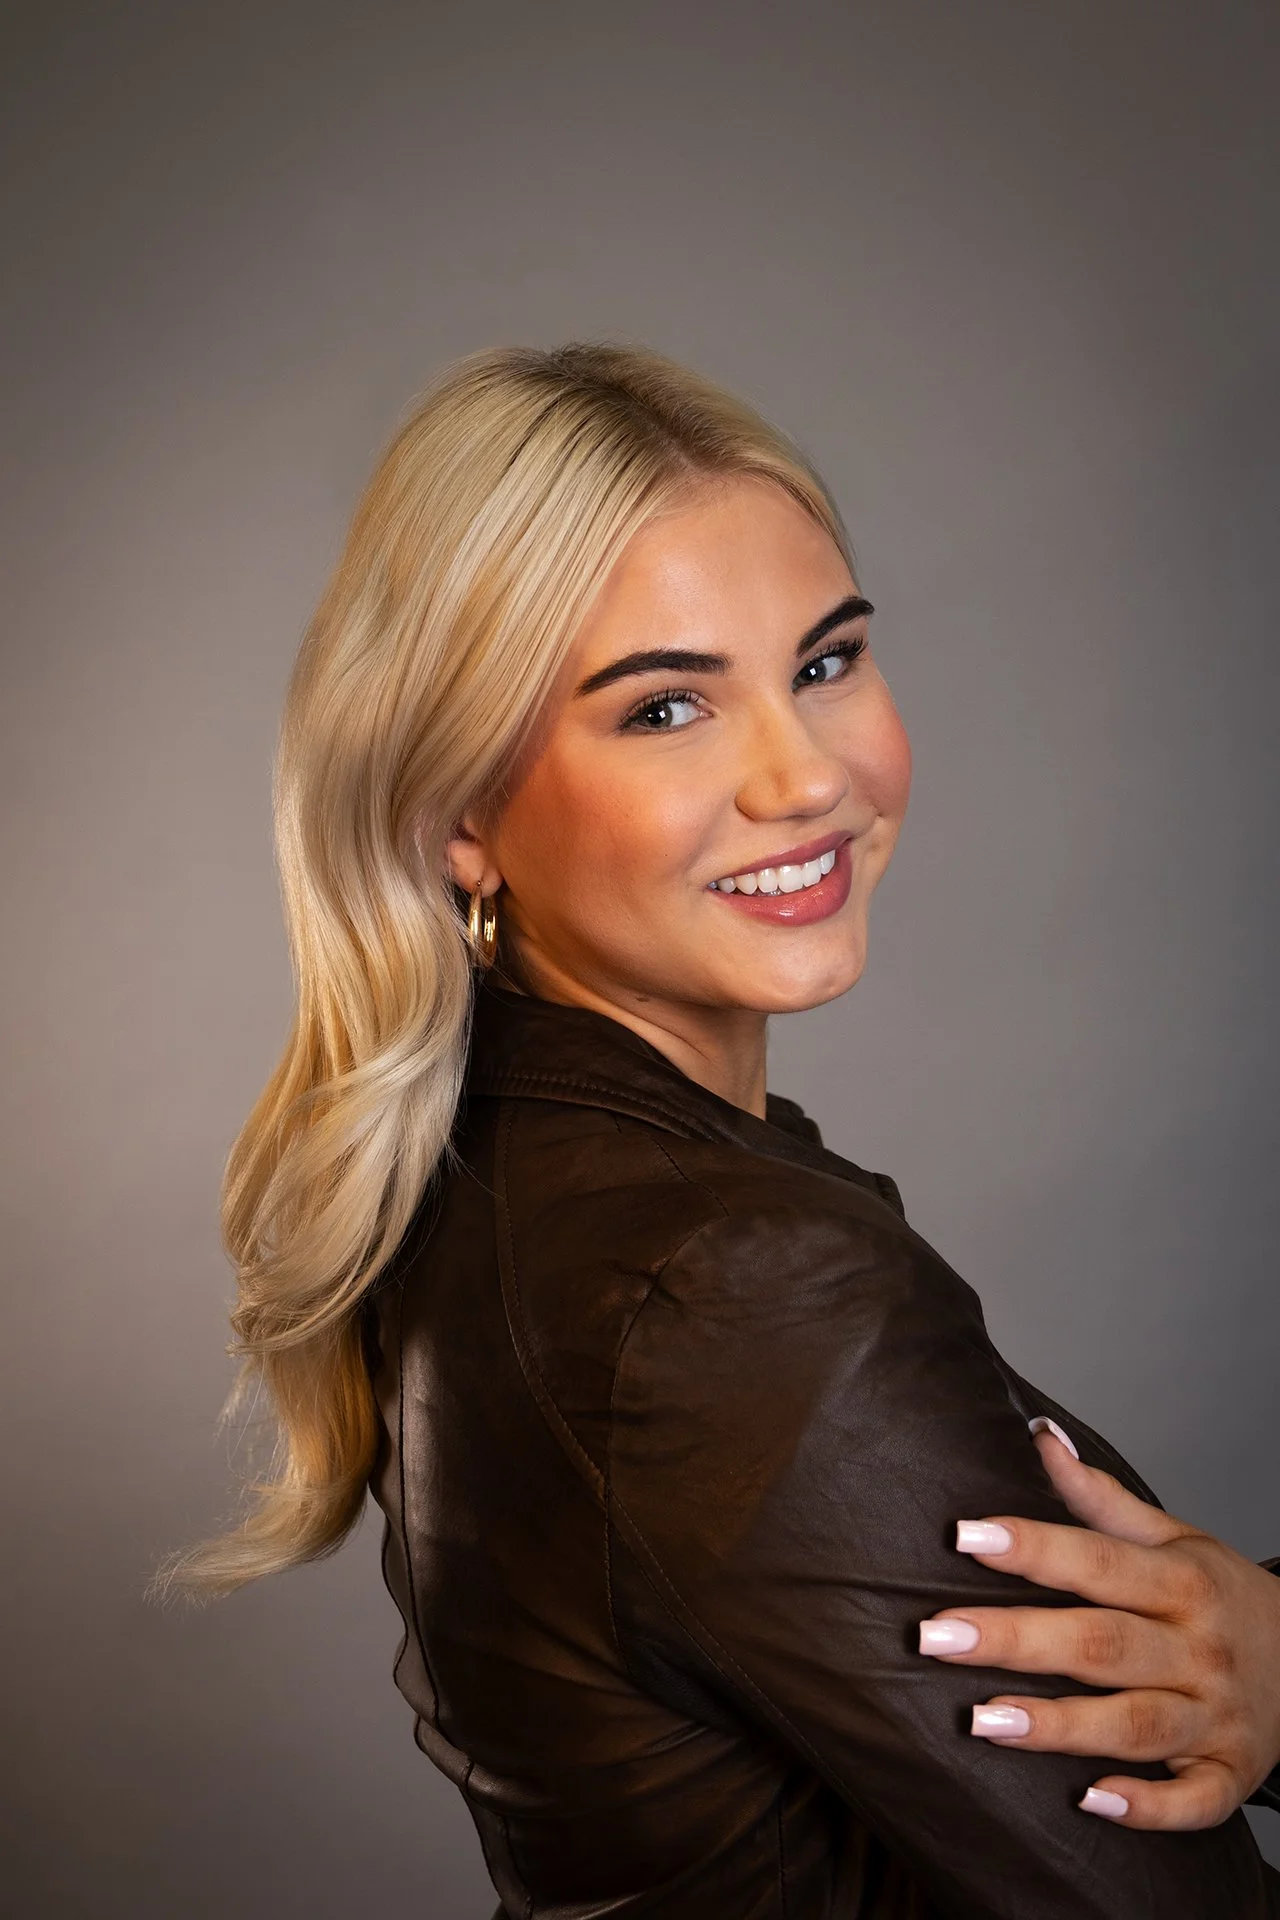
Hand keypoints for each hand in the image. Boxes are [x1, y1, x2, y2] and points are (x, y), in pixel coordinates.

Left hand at [917, 1426, 1279, 1829]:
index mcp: (1182, 1582)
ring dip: (1059, 1726)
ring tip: (982, 1720)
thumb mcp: (1176, 1537)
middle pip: (1100, 1643)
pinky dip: (1149, 1807)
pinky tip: (1091, 1801)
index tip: (965, 1536)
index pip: (1097, 1560)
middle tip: (935, 1636)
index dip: (1032, 1547)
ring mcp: (1216, 1716)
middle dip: (1016, 1639)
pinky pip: (1194, 1800)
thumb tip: (1040, 1438)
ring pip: (1134, 1723)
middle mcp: (1198, 1648)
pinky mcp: (1230, 1773)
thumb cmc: (1223, 1594)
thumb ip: (1101, 1498)